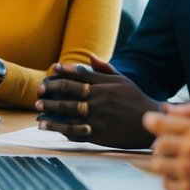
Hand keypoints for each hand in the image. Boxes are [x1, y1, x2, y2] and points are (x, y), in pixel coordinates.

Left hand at [35, 55, 161, 148]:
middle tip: (39, 91)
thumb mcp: (123, 80)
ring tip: (38, 111)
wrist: (151, 122)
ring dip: (50, 111)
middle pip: (69, 92)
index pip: (79, 74)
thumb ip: (105, 69)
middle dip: (51, 91)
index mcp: (104, 84)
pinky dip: (61, 129)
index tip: (52, 70)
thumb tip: (90, 56)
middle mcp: (99, 98)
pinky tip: (49, 128)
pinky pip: (75, 130)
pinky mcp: (98, 133)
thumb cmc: (136, 100)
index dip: (63, 71)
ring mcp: (98, 116)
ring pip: (68, 112)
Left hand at [144, 98, 189, 189]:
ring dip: (166, 163)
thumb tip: (172, 108)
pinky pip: (167, 184)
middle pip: (157, 145)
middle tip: (177, 150)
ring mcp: (188, 174)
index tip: (155, 125)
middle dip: (163, 146)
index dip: (154, 123)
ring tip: (183, 165)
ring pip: (158, 165)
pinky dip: (174, 181)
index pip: (158, 123)